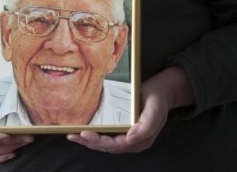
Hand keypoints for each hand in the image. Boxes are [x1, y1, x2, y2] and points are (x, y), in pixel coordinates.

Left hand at [67, 66, 192, 153]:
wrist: (163, 91)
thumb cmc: (158, 99)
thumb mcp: (155, 109)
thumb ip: (146, 126)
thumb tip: (130, 139)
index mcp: (141, 140)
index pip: (116, 145)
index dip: (99, 141)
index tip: (85, 134)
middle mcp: (133, 141)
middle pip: (108, 146)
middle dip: (89, 142)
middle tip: (73, 135)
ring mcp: (128, 136)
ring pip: (106, 143)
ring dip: (89, 141)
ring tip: (73, 136)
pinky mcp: (123, 129)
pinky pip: (107, 135)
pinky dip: (94, 135)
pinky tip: (83, 131)